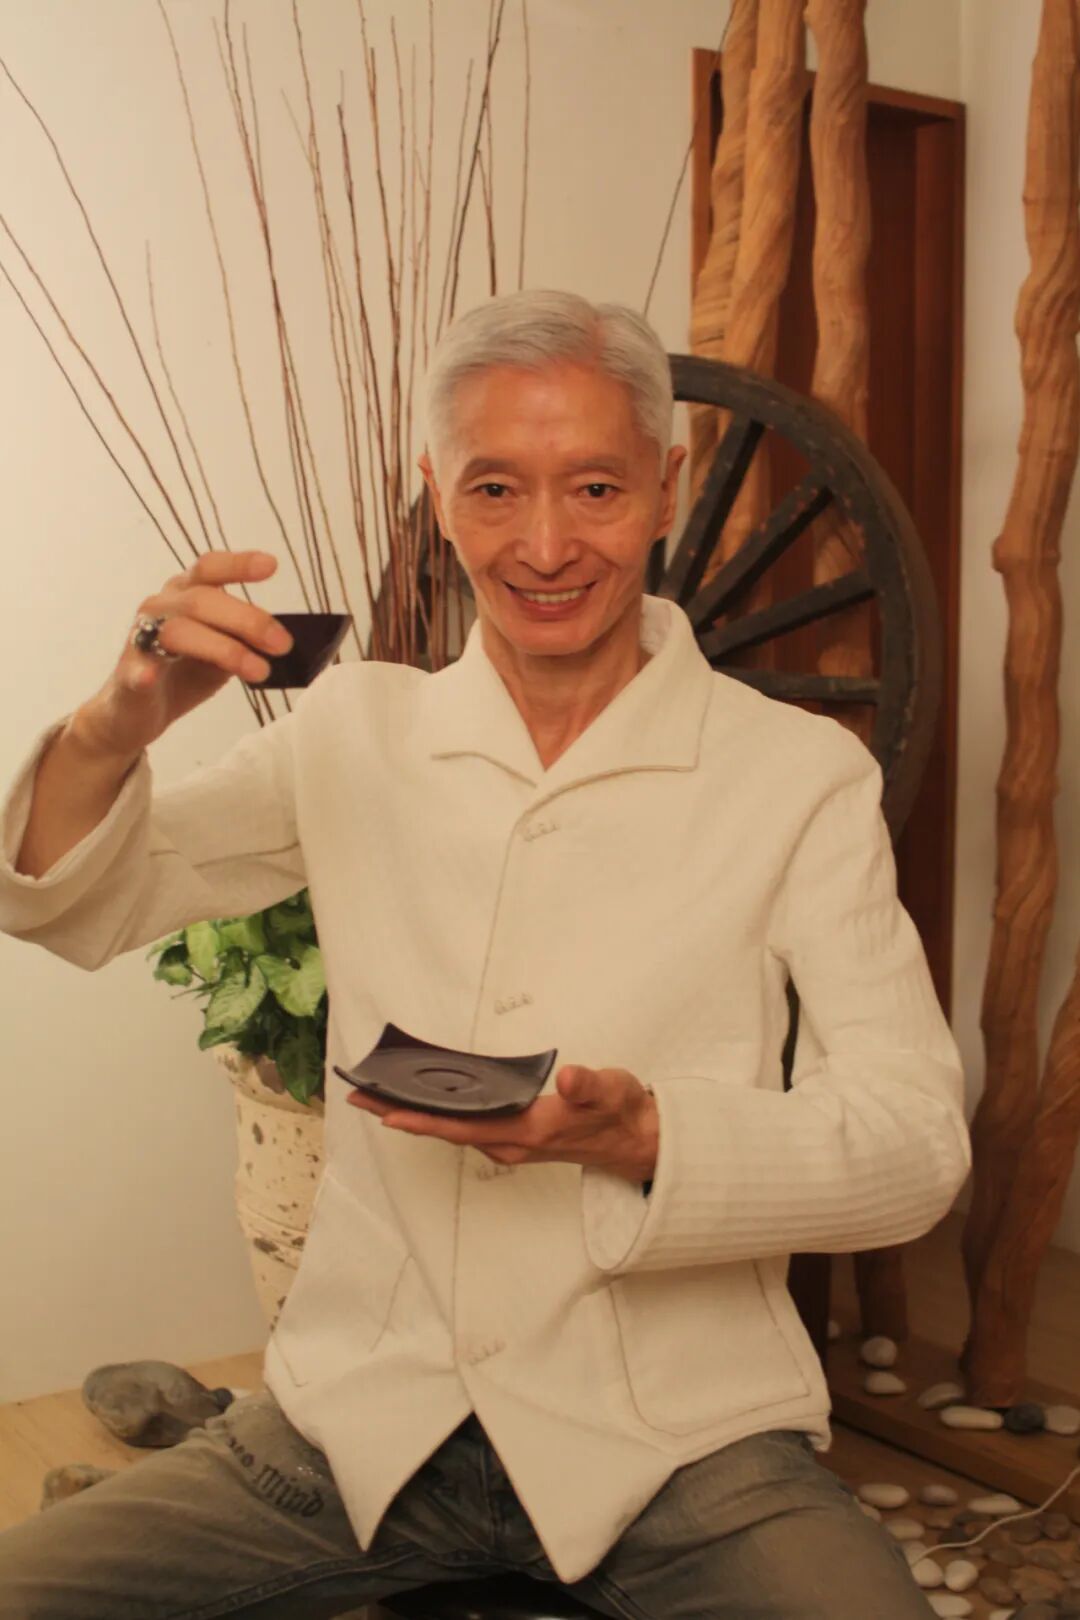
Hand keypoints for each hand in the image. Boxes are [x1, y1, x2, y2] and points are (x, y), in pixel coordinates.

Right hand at [70, 550, 293, 760]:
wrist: (137, 713)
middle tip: (282, 645)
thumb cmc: (183, 672)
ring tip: (258, 671)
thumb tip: (281, 638)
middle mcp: (161, 607)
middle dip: (247, 620)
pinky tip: (151, 677)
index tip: (271, 566)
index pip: (209, 568)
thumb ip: (243, 638)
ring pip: (178, 631)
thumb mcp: (223, 651)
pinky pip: (135, 667)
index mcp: (185, 594)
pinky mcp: (128, 673)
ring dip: (223, 649)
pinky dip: (143, 671)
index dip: (237, 564)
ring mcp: (141, 638)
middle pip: (202, 600)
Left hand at [346, 1063, 658, 1183]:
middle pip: (447, 1131)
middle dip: (405, 1115)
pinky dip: (441, 1115)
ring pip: (454, 1130)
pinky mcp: (517, 1136)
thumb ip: (589, 1085)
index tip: (387, 1112)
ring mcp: (513, 1142)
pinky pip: (467, 1127)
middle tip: (362, 1097)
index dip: (424, 1120)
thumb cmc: (621, 1112)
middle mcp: (513, 1142)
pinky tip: (428, 1101)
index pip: (464, 1127)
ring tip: (382, 1098)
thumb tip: (566, 1077)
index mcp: (529, 1130)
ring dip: (418, 1116)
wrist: (638, 1141)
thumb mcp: (612, 1091)